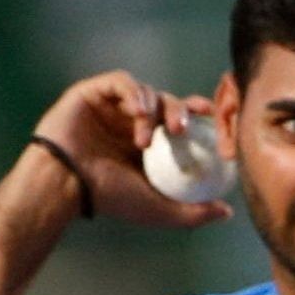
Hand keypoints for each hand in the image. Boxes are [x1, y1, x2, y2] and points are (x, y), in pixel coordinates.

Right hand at [30, 70, 232, 230]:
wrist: (68, 184)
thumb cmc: (110, 198)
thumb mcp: (160, 210)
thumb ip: (193, 212)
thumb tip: (226, 212)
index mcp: (150, 143)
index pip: (181, 120)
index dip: (198, 115)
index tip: (214, 119)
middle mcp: (132, 121)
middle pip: (167, 101)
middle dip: (180, 111)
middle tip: (181, 129)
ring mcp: (113, 105)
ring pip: (146, 92)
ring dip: (152, 111)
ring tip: (144, 140)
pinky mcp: (94, 92)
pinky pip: (122, 82)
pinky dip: (134, 93)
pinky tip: (137, 112)